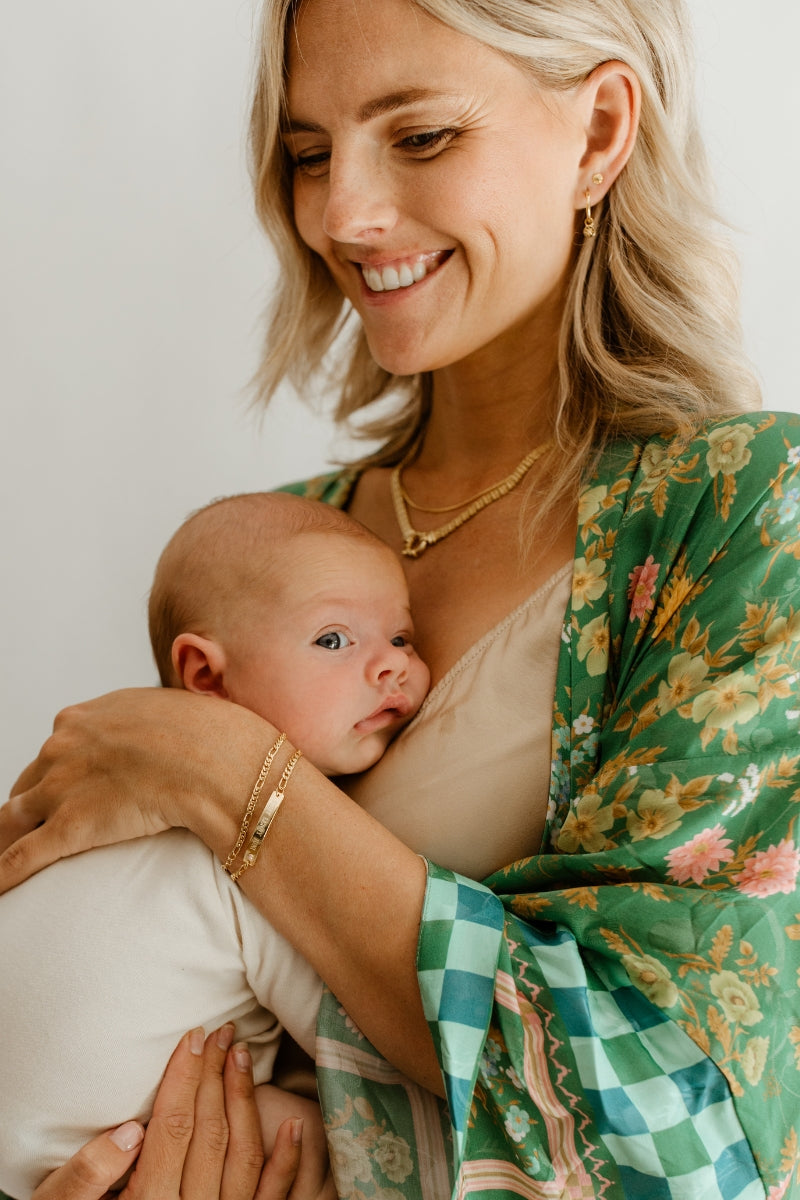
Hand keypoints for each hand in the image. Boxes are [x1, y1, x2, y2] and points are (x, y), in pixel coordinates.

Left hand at [0, 688, 269, 894]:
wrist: (217, 762)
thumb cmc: (209, 735)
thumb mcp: (169, 711)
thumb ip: (149, 724)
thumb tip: (162, 735)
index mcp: (84, 718)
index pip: (56, 751)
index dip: (59, 774)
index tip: (66, 789)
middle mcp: (62, 748)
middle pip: (29, 783)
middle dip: (32, 806)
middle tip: (37, 827)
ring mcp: (61, 787)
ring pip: (12, 819)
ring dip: (6, 840)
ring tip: (5, 858)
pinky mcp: (69, 827)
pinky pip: (20, 857)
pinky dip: (2, 876)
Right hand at [29, 1026, 305, 1199]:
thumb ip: (87, 1176)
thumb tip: (129, 1130)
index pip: (173, 1128)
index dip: (185, 1077)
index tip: (195, 1037)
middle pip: (209, 1132)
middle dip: (215, 1076)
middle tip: (222, 1031)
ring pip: (241, 1156)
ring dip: (245, 1102)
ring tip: (243, 1056)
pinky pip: (268, 1198)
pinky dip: (285, 1162)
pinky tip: (294, 1125)